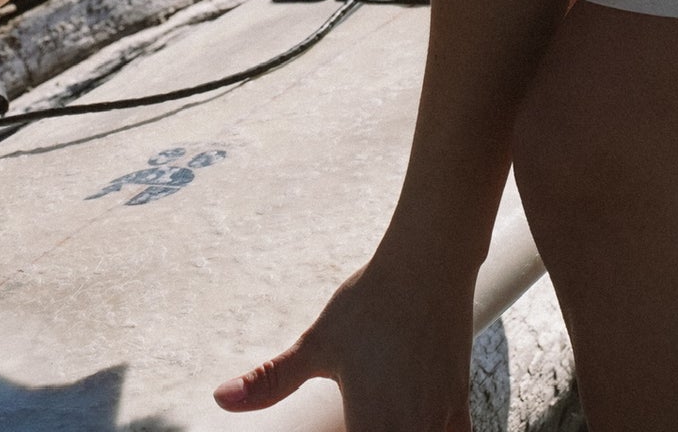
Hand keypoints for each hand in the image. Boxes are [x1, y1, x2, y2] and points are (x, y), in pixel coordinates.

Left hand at [214, 244, 474, 431]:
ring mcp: (439, 422)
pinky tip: (417, 426)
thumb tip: (219, 398)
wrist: (428, 263)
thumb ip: (272, 380)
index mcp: (372, 426)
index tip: (334, 430)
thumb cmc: (370, 301)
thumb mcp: (317, 342)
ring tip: (377, 422)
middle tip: (353, 420)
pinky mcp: (459, 409)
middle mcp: (410, 431)